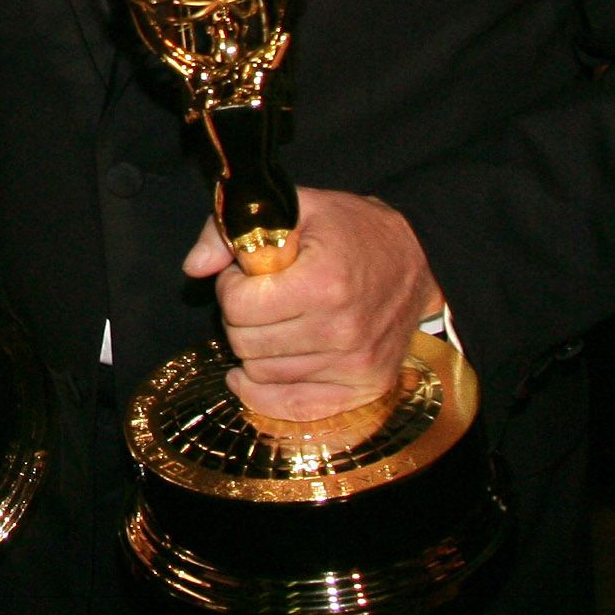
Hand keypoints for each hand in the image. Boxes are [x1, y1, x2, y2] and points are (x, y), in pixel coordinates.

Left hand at [182, 187, 439, 422]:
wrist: (419, 257)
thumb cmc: (351, 229)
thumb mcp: (294, 207)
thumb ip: (231, 230)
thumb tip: (194, 268)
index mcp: (324, 281)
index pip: (238, 305)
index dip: (232, 286)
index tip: (249, 274)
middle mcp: (342, 330)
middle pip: (245, 342)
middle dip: (240, 317)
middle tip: (261, 298)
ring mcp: (355, 364)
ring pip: (261, 374)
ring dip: (255, 349)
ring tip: (276, 321)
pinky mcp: (363, 387)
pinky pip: (293, 407)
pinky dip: (263, 395)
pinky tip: (250, 377)